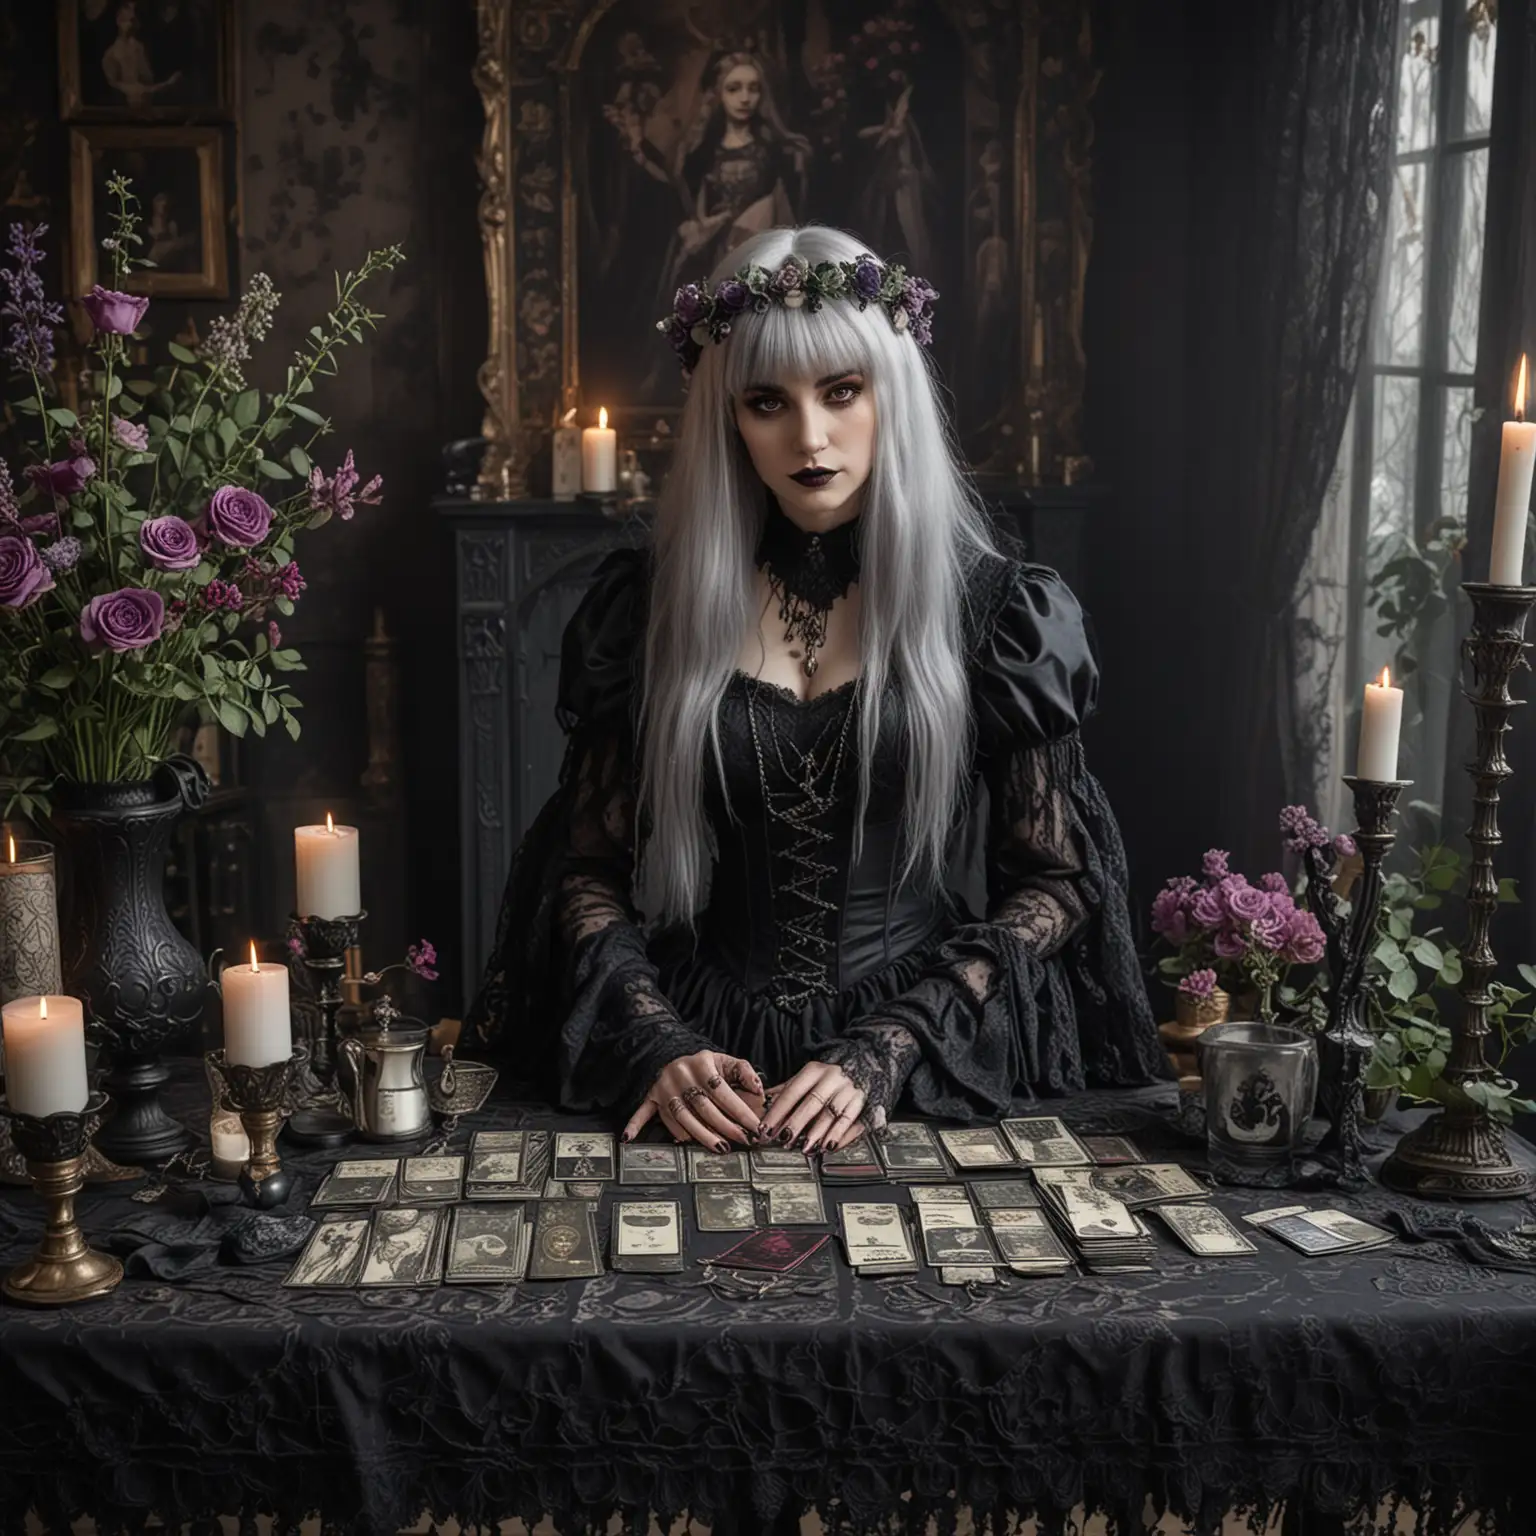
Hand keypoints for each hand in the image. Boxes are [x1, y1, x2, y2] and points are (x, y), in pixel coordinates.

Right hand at [623, 1051, 764, 1149]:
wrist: (671, 1052)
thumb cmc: (705, 1065)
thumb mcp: (726, 1061)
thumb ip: (745, 1073)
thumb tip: (760, 1089)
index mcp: (702, 1064)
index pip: (723, 1091)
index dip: (741, 1111)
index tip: (754, 1127)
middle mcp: (681, 1075)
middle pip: (703, 1107)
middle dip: (725, 1126)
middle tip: (741, 1141)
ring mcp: (664, 1087)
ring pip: (681, 1116)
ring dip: (700, 1134)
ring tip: (718, 1147)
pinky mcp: (652, 1096)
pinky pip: (642, 1112)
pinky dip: (635, 1125)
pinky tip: (629, 1138)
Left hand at [758, 1061, 865, 1153]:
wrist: (867, 1065)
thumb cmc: (830, 1076)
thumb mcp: (807, 1077)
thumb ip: (786, 1090)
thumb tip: (763, 1102)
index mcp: (814, 1071)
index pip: (792, 1092)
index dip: (778, 1111)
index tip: (767, 1128)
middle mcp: (832, 1079)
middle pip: (812, 1103)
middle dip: (796, 1123)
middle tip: (784, 1140)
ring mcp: (849, 1090)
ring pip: (831, 1113)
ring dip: (817, 1132)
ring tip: (804, 1147)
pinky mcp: (862, 1103)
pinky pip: (850, 1122)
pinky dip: (839, 1136)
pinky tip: (828, 1146)